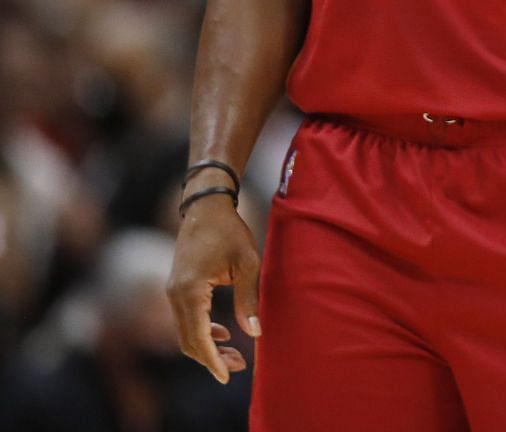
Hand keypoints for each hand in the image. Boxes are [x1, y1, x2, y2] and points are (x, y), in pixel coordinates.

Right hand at [167, 200, 261, 382]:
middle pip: (188, 341)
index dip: (212, 360)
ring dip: (208, 346)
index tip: (226, 377)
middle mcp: (174, 295)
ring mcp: (172, 292)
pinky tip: (224, 332)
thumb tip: (254, 333)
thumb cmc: (230, 232)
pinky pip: (186, 319)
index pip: (198, 337)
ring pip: (185, 332)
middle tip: (238, 368)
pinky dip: (202, 331)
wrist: (205, 207)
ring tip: (235, 355)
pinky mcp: (176, 288)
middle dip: (212, 358)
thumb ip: (248, 299)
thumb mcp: (247, 264)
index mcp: (189, 292)